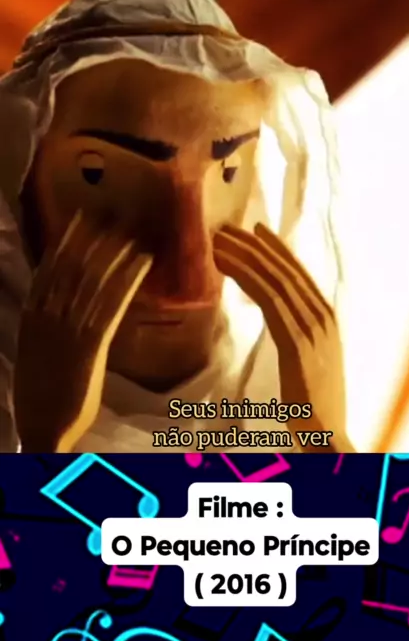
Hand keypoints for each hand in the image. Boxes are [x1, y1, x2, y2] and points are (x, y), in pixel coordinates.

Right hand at [14, 212, 151, 451]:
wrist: (42, 428)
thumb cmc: (40, 395)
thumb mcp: (35, 351)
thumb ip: (47, 325)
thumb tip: (60, 302)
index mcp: (32, 316)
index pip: (49, 267)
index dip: (67, 240)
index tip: (80, 216)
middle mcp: (49, 315)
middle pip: (74, 266)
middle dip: (95, 237)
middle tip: (116, 212)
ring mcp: (68, 328)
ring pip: (94, 279)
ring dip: (116, 252)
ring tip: (135, 231)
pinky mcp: (90, 344)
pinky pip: (112, 304)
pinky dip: (128, 279)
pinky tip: (144, 262)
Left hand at [214, 223, 353, 452]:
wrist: (330, 438)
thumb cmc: (316, 407)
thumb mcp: (313, 363)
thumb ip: (302, 338)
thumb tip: (285, 321)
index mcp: (328, 320)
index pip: (300, 275)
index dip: (277, 250)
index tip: (256, 231)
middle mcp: (324, 318)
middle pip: (286, 270)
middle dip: (256, 246)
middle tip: (228, 227)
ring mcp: (313, 329)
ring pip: (275, 280)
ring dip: (245, 256)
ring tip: (219, 241)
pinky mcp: (298, 343)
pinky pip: (269, 300)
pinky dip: (247, 278)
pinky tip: (227, 267)